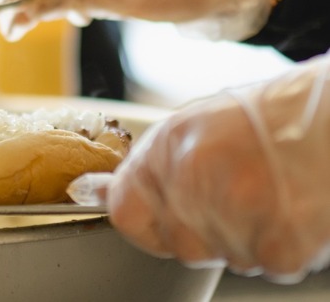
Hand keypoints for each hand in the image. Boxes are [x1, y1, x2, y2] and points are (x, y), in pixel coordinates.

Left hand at [94, 54, 329, 282]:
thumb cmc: (272, 117)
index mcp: (168, 145)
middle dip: (207, 231)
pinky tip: (293, 208)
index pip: (126, 212)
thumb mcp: (194, 126)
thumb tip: (90, 191)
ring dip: (247, 238)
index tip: (164, 220)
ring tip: (271, 194)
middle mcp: (193, 177)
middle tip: (241, 194)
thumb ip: (146, 166)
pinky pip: (267, 265)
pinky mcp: (280, 240)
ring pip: (225, 257)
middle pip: (181, 243)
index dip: (146, 224)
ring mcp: (236, 211)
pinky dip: (283, 247)